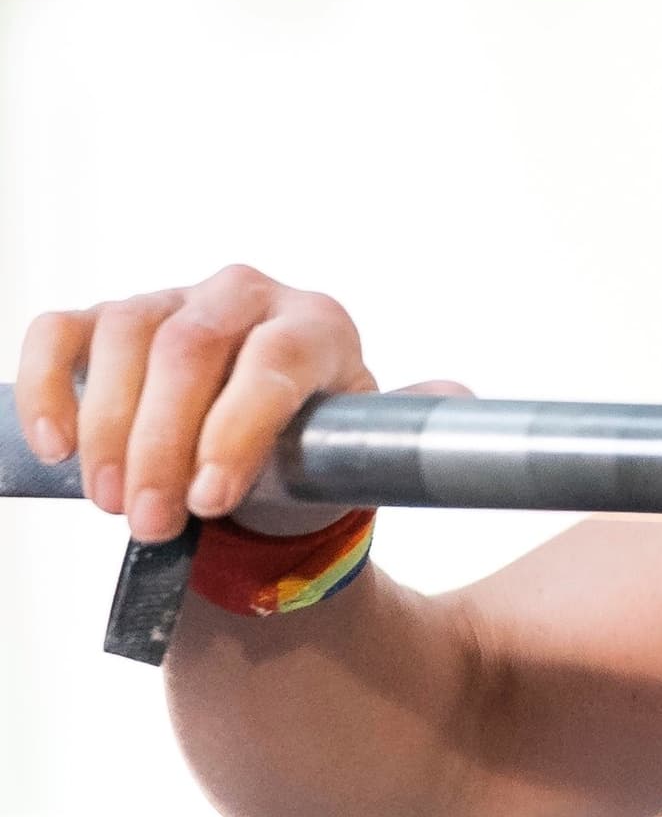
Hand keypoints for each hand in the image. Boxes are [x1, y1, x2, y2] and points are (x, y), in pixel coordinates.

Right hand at [16, 267, 380, 541]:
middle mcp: (245, 295)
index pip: (272, 363)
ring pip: (124, 337)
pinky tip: (53, 448)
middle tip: (149, 521)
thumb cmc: (306, 444)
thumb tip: (458, 395)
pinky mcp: (104, 317)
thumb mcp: (356, 441)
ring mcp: (170, 298)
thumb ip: (398, 427)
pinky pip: (60, 333)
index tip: (209, 501)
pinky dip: (48, 386)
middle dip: (162, 445)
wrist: (254, 438)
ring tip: (112, 505)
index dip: (235, 432)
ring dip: (109, 430)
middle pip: (189, 351)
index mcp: (316, 325)